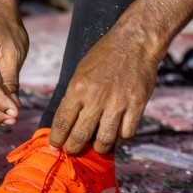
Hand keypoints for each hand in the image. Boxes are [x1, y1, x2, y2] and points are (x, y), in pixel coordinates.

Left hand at [49, 29, 159, 154]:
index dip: (57, 138)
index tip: (55, 145)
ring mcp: (118, 103)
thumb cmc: (105, 54)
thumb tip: (67, 119)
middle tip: (72, 150)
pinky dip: (120, 138)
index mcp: (78, 88)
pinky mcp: (136, 105)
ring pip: (104, 140)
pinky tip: (116, 135)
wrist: (134, 42)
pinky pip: (126, 133)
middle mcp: (96, 98)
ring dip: (98, 147)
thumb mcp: (81, 70)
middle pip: (80, 136)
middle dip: (73, 148)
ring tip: (95, 145)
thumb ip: (74, 95)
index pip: (62, 122)